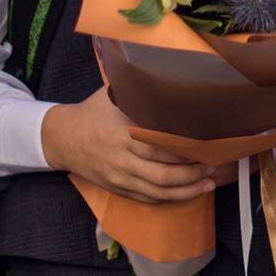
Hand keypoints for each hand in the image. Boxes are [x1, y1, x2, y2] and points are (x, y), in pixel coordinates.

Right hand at [41, 88, 216, 203]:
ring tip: (208, 184)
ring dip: (185, 190)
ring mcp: (119, 178)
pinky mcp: (117, 188)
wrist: (61, 138)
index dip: (185, 152)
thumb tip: (171, 78)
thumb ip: (140, 93)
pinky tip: (185, 193)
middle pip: (163, 174)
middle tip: (213, 167)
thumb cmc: (92, 111)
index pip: (160, 148)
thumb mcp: (113, 95)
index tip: (206, 147)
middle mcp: (122, 160)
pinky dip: (168, 198)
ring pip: (157, 191)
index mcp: (123, 135)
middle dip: (192, 174)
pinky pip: (146, 198)